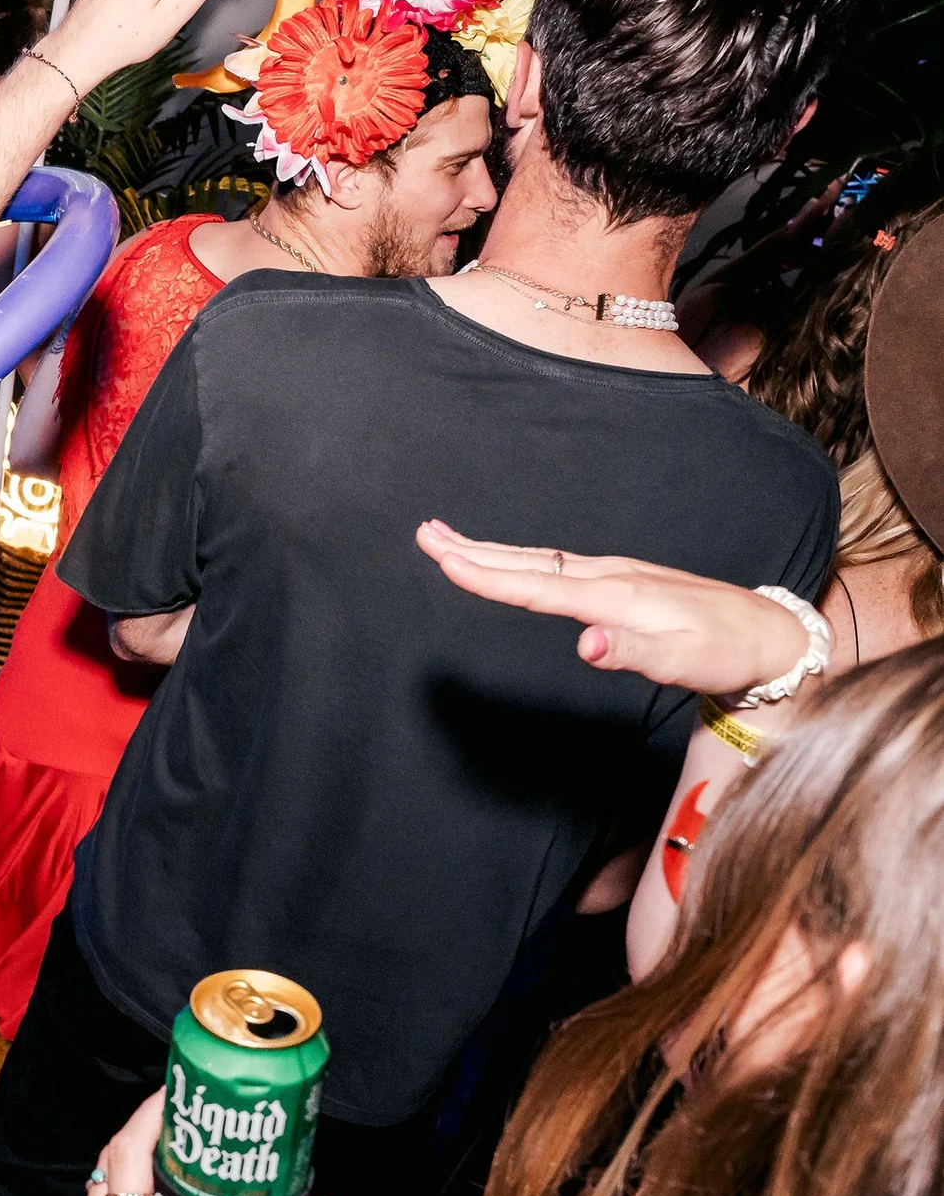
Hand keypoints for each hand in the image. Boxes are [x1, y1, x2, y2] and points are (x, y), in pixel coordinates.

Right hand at [417, 520, 809, 693]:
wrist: (770, 634)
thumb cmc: (726, 653)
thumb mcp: (683, 661)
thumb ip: (630, 651)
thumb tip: (583, 645)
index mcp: (616, 597)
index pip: (537, 587)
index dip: (486, 576)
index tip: (442, 561)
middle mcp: (610, 577)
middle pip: (528, 563)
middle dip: (473, 550)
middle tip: (425, 534)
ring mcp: (615, 575)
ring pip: (538, 560)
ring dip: (491, 551)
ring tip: (449, 540)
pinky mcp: (621, 580)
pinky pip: (556, 565)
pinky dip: (521, 559)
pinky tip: (511, 560)